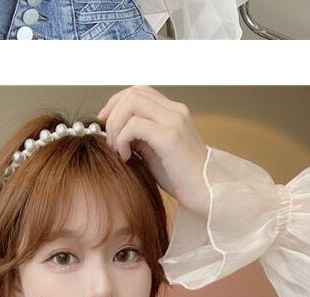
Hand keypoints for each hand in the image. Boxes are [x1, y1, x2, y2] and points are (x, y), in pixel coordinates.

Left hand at [97, 86, 209, 216]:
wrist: (205, 192)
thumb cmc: (180, 178)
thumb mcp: (154, 152)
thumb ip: (138, 137)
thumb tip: (113, 131)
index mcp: (173, 112)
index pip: (139, 91)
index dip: (116, 102)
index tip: (104, 122)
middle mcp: (175, 111)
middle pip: (133, 93)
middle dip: (112, 114)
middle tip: (107, 140)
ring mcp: (174, 121)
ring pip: (132, 103)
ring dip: (116, 126)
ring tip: (116, 150)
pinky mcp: (170, 137)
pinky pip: (135, 125)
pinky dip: (122, 139)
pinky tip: (125, 157)